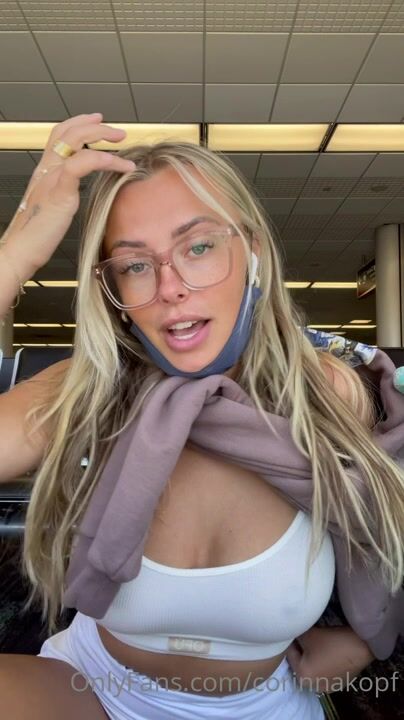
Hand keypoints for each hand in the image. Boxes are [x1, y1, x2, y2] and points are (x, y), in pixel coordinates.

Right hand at [2, 112, 135, 277]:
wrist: (20, 250)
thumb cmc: (36, 235)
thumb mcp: (52, 206)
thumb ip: (63, 192)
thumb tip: (77, 191)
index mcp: (44, 171)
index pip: (59, 135)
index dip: (79, 123)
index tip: (98, 120)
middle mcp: (46, 169)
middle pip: (69, 132)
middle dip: (97, 126)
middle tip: (118, 131)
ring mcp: (51, 178)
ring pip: (75, 141)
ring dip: (102, 137)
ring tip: (122, 142)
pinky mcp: (59, 192)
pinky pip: (82, 165)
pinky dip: (104, 160)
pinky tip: (120, 165)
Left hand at [286, 626, 374, 693]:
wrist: (360, 647)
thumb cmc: (331, 641)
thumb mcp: (308, 634)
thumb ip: (295, 635)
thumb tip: (291, 634)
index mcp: (301, 677)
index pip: (289, 653)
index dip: (291, 639)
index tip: (297, 630)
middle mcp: (313, 687)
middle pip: (301, 663)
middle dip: (302, 649)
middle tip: (307, 634)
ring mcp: (328, 686)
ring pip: (313, 667)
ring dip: (313, 656)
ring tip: (319, 641)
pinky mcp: (339, 683)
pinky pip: (325, 670)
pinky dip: (324, 662)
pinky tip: (330, 651)